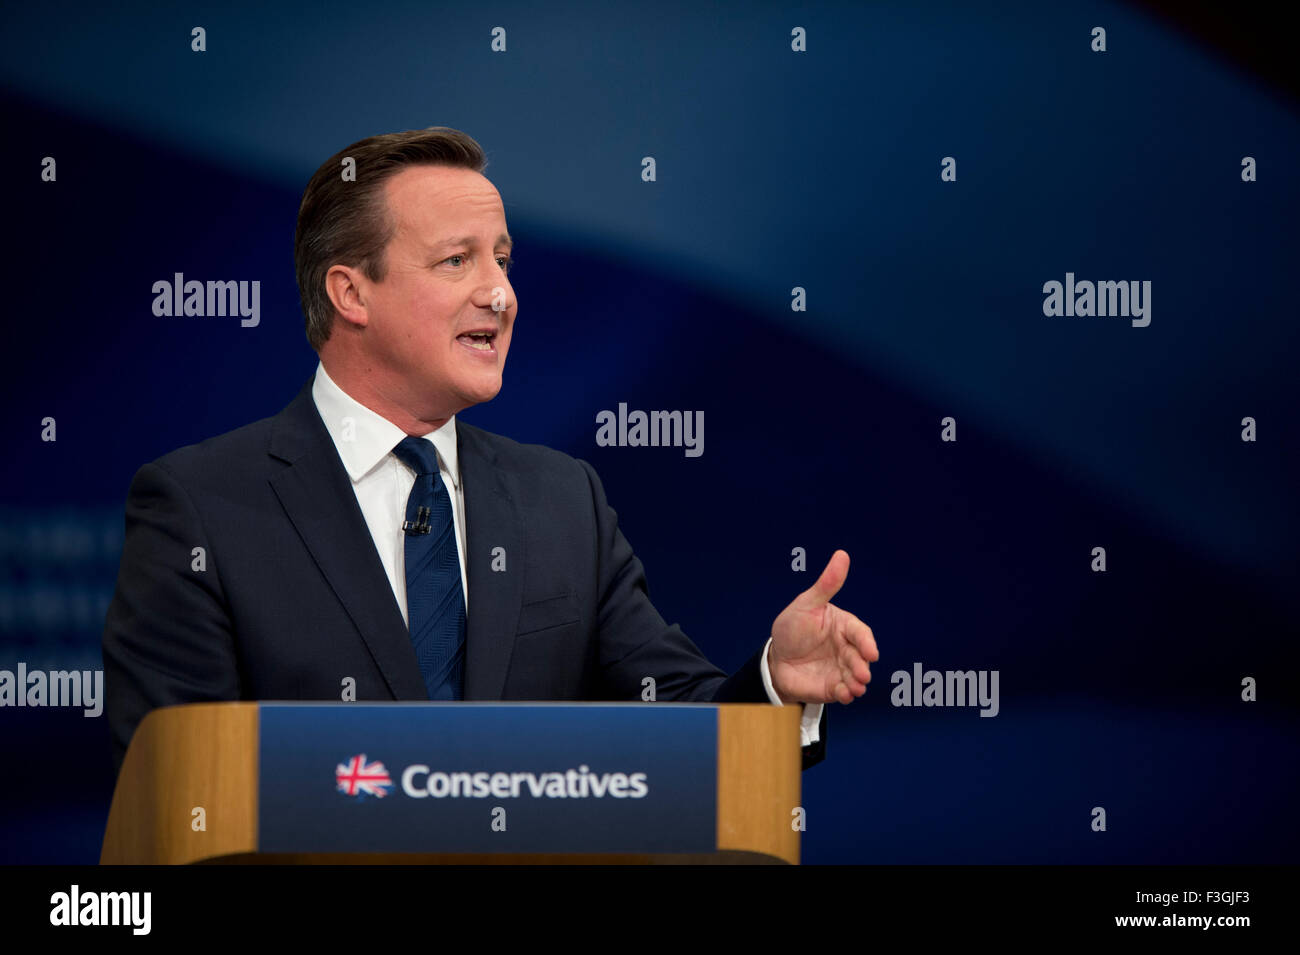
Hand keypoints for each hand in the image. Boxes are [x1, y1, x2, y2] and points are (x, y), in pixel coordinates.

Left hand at [769, 550, 877, 704]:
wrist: (775, 658)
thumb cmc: (792, 627)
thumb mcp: (807, 604)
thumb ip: (827, 584)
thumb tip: (842, 555)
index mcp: (844, 627)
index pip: (860, 634)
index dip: (867, 643)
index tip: (871, 653)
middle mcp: (847, 649)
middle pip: (860, 658)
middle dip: (862, 667)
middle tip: (861, 674)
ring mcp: (841, 669)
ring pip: (856, 677)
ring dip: (857, 683)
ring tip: (854, 688)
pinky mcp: (833, 687)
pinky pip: (844, 692)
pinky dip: (846, 694)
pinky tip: (844, 695)